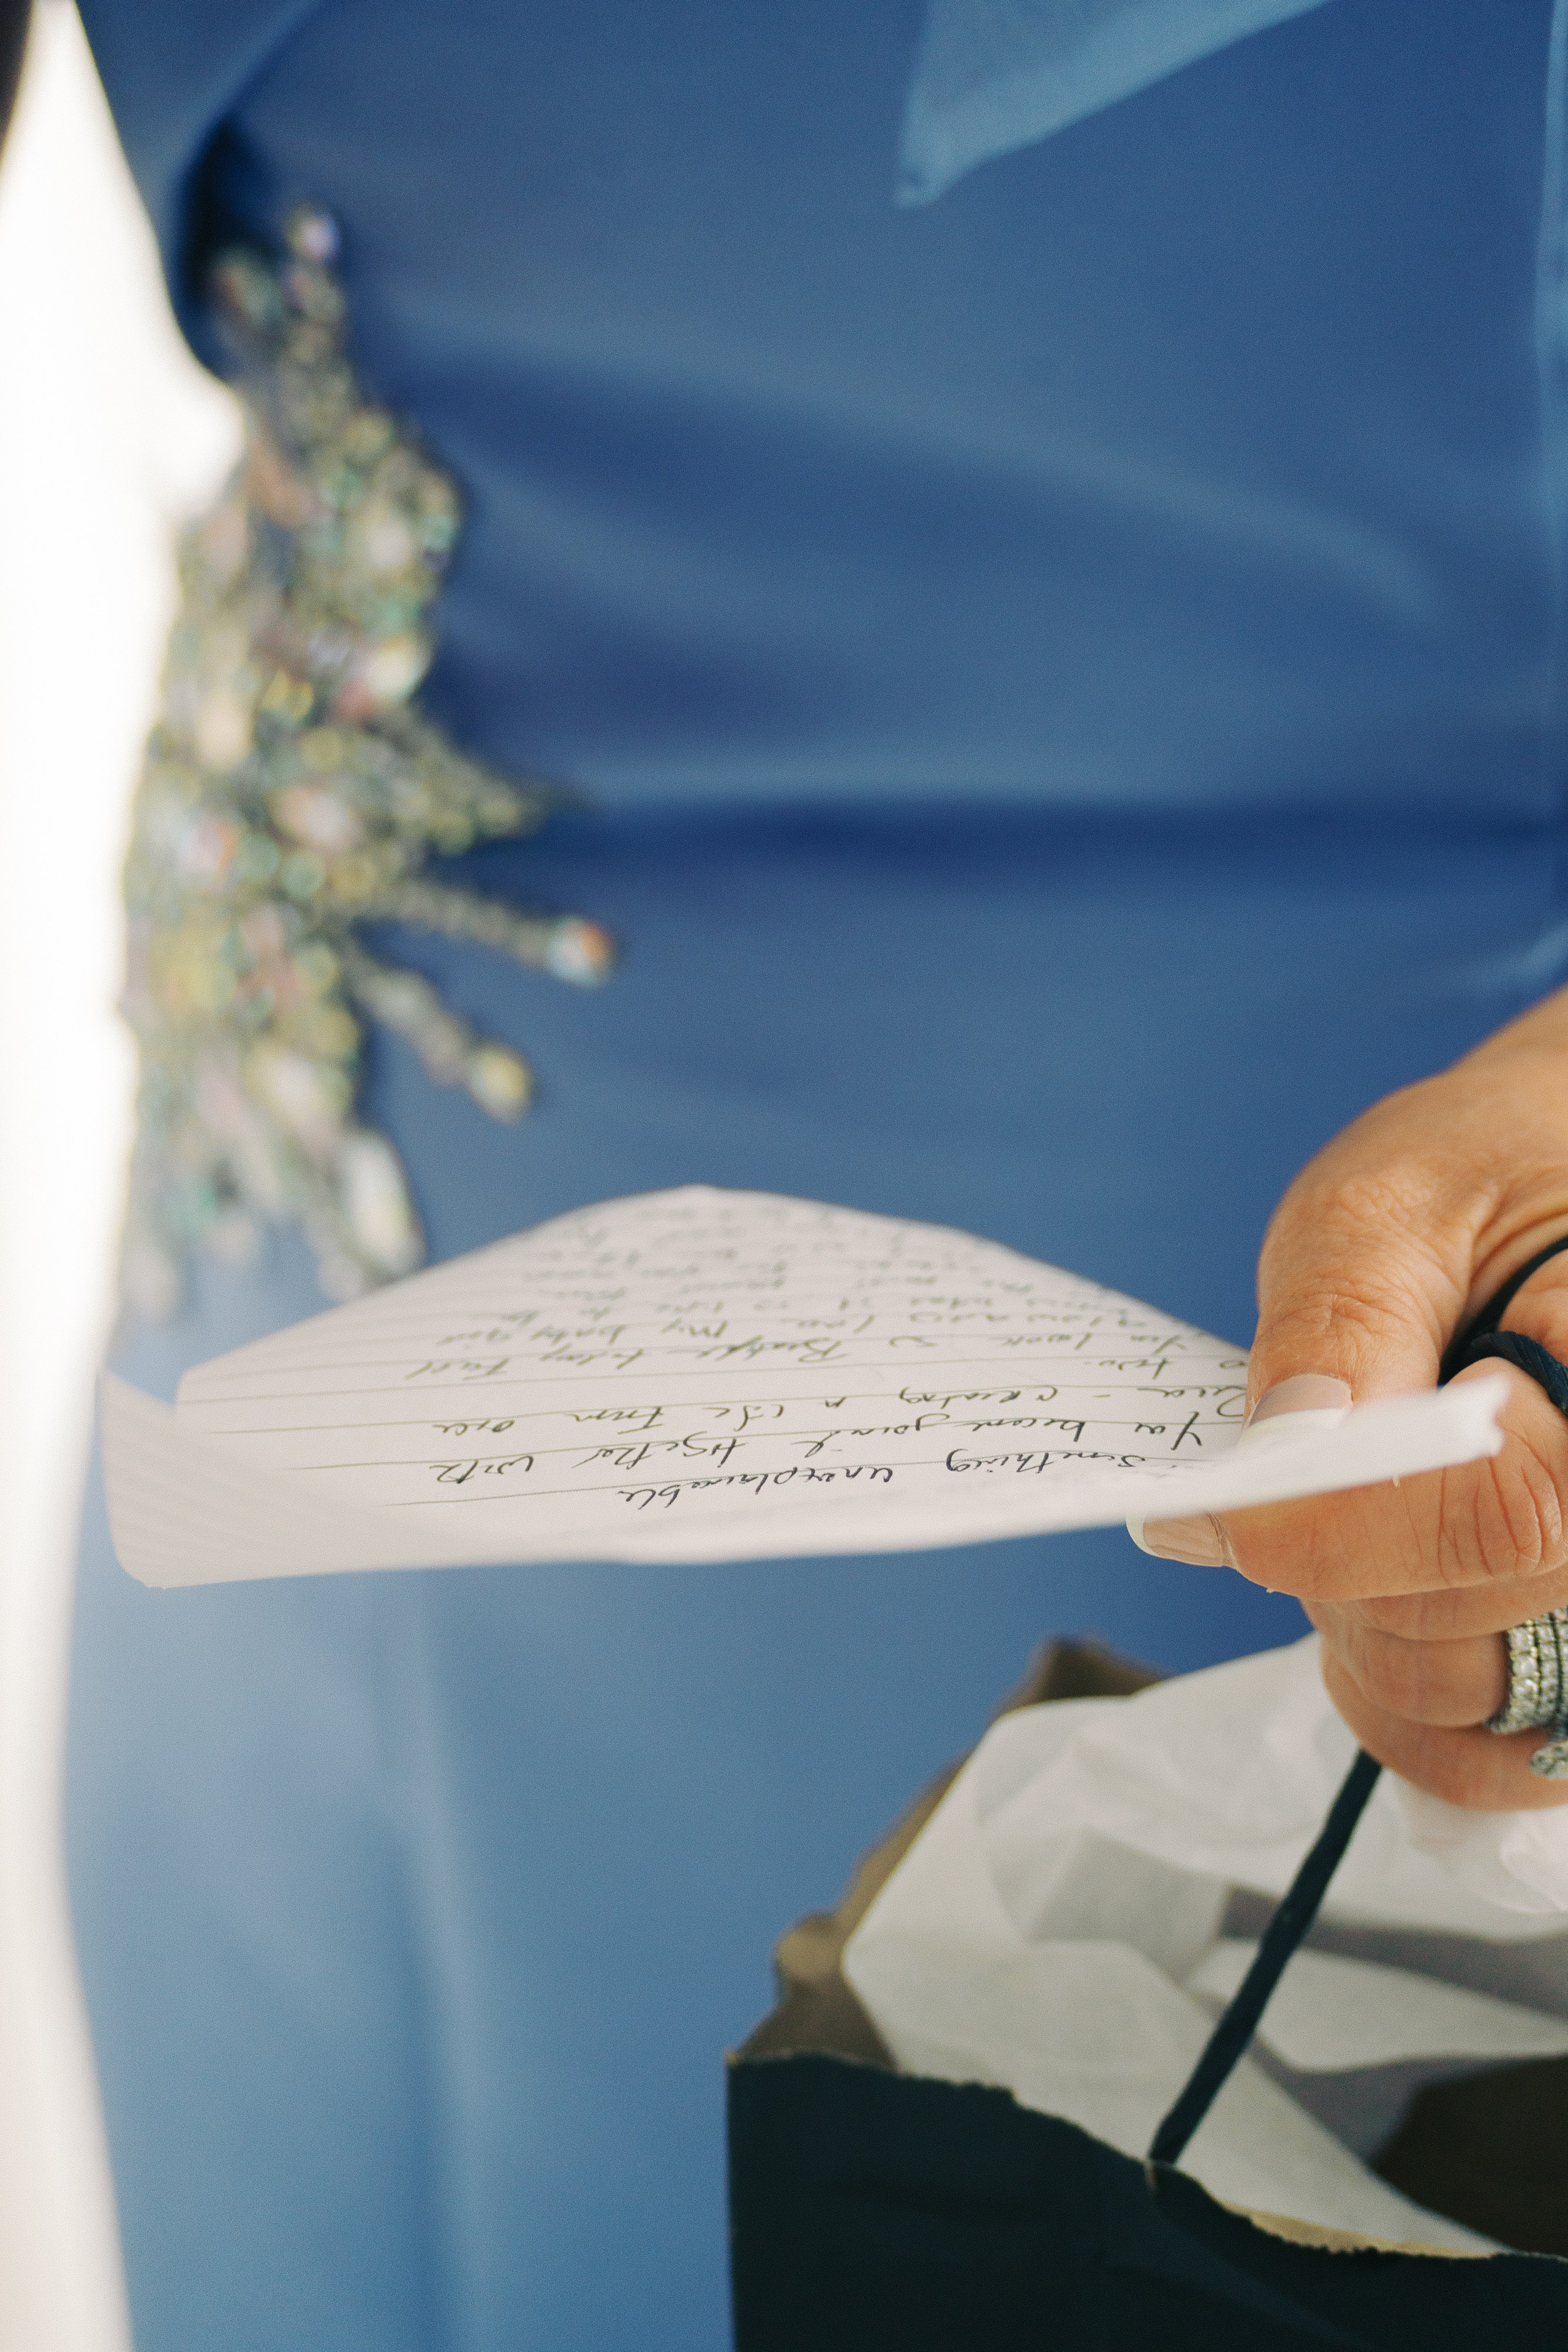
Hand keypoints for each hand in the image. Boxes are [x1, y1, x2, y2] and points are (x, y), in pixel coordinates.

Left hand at [1138, 986, 1567, 1809]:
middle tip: (1308, 1457)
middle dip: (1339, 1561)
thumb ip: (1342, 1326)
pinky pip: (1497, 1749)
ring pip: (1474, 1705)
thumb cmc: (1490, 1172)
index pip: (1515, 1518)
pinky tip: (1375, 1599)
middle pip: (1479, 1632)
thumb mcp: (1393, 1201)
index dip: (1348, 1525)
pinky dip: (1409, 1697)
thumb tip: (1280, 1462)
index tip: (1229, 1501)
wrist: (1555, 1177)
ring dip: (1365, 1624)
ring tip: (1356, 1502)